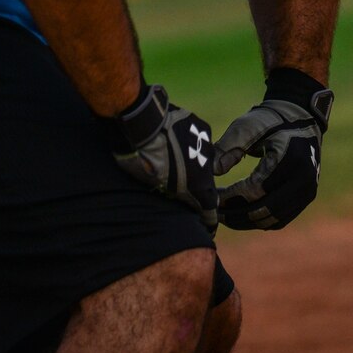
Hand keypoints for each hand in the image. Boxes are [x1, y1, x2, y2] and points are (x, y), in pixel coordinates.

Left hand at [107, 84, 217, 229]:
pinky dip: (188, 143)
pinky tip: (172, 141)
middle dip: (195, 187)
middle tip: (177, 187)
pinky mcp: (201, 126)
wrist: (143, 124)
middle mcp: (209, 167)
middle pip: (205, 182)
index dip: (208, 220)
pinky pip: (196, 140)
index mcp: (200, 186)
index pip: (210, 210)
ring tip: (171, 160)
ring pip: (201, 159)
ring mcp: (206, 145)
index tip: (205, 229)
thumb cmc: (144, 161)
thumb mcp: (157, 187)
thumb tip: (177, 201)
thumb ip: (174, 196)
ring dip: (191, 163)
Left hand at [213, 69, 333, 230]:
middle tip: (213, 212)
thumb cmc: (269, 120)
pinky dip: (259, 220)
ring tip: (224, 215)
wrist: (300, 116)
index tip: (210, 198)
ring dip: (245, 221)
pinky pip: (279, 219)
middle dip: (234, 215)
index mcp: (290, 159)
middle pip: (263, 211)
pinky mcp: (306, 197)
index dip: (230, 198)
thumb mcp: (246, 127)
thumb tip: (208, 174)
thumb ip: (225, 149)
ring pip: (270, 220)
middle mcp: (303, 179)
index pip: (254, 190)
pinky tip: (240, 214)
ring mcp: (308, 191)